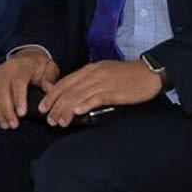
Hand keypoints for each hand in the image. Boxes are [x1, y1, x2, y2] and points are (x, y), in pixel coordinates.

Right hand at [0, 49, 59, 128]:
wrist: (28, 58)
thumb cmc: (40, 68)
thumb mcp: (50, 70)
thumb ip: (49, 80)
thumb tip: (47, 89)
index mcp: (23, 66)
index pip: (18, 82)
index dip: (19, 99)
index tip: (21, 114)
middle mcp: (6, 68)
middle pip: (1, 90)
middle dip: (6, 110)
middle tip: (13, 125)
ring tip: (4, 124)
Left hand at [38, 59, 161, 127]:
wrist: (149, 73)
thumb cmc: (127, 76)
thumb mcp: (104, 74)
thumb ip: (88, 82)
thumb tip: (73, 95)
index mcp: (90, 69)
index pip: (65, 82)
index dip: (52, 95)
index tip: (43, 107)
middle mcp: (94, 74)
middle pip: (69, 90)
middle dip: (56, 106)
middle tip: (49, 119)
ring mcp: (104, 82)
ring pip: (79, 95)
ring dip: (67, 110)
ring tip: (60, 122)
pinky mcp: (115, 91)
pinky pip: (97, 97)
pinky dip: (86, 104)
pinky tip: (78, 112)